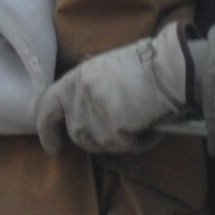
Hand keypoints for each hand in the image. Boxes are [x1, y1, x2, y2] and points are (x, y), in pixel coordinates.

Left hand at [35, 22, 199, 155]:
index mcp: (75, 79)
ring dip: (118, 140)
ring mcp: (95, 115)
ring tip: (138, 120)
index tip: (52, 147)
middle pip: (77, 134)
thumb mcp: (103, 69)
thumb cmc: (143, 66)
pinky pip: (125, 147)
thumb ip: (87, 91)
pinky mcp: (113, 130)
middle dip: (95, 138)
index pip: (47, 109)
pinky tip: (149, 124)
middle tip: (116, 132)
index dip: (47, 132)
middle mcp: (80, 97)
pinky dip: (139, 141)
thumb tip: (81, 116)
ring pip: (100, 144)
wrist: (167, 68)